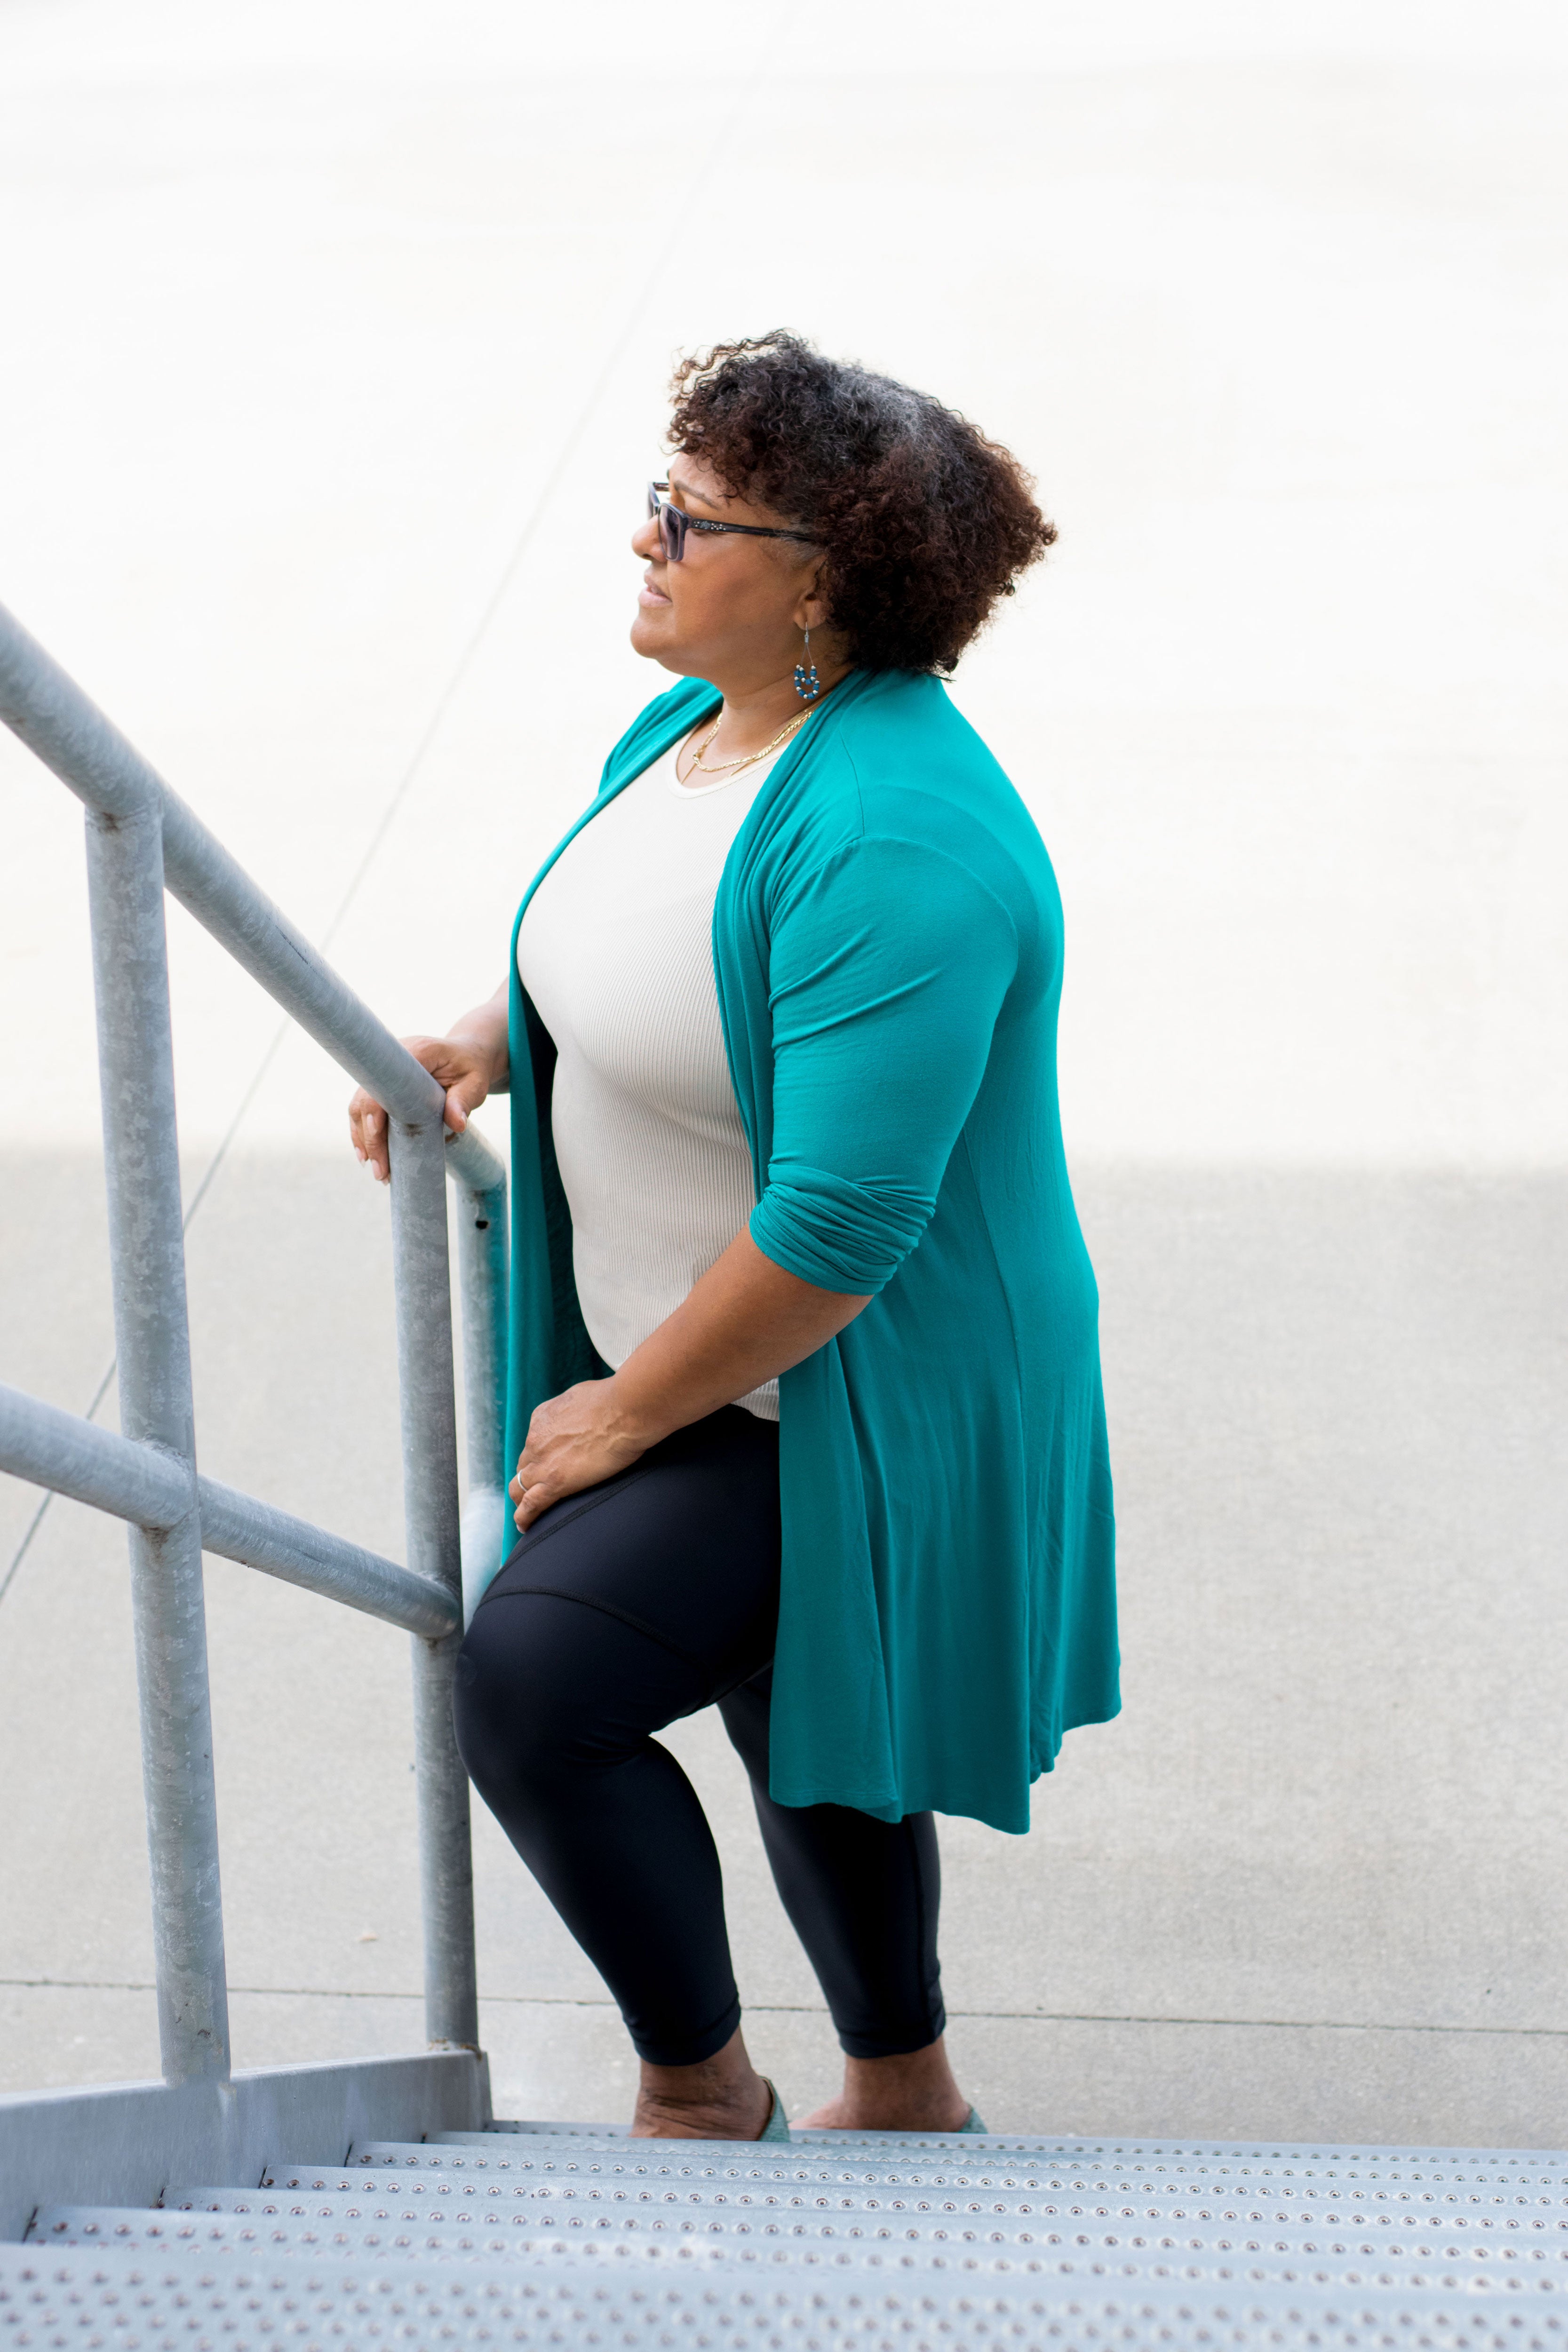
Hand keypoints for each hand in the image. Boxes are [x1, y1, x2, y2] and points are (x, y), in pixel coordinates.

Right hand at [349, 1031, 496, 1182]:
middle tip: (381, 1171)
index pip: (384, 1082)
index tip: (377, 1136)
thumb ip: (465, 1100)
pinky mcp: (383, 1086)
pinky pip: (366, 1109)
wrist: (467, 1055)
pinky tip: (369, 1156)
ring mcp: (384, 1073)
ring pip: (361, 1107)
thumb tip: (457, 1124)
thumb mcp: (475, 1083)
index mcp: (415, 1053)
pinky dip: (365, 1133)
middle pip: (367, 1099)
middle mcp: (392, 1060)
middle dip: (370, 1137)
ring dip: (364, 1140)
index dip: (374, 1108)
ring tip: (378, 1172)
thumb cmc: (471, 1068)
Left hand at [509, 1379, 654, 1530]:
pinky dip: (525, 1518)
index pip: (533, 1444)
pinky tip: (526, 1527)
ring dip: (523, 1498)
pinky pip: (530, 1505)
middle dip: (530, 1478)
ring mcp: (542, 1463)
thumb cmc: (614, 1401)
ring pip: (520, 1487)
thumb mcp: (582, 1396)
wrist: (624, 1411)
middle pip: (524, 1466)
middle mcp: (536, 1440)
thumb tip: (580, 1415)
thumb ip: (573, 1410)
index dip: (539, 1457)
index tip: (547, 1464)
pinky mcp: (554, 1483)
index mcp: (542, 1418)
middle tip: (540, 1490)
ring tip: (528, 1513)